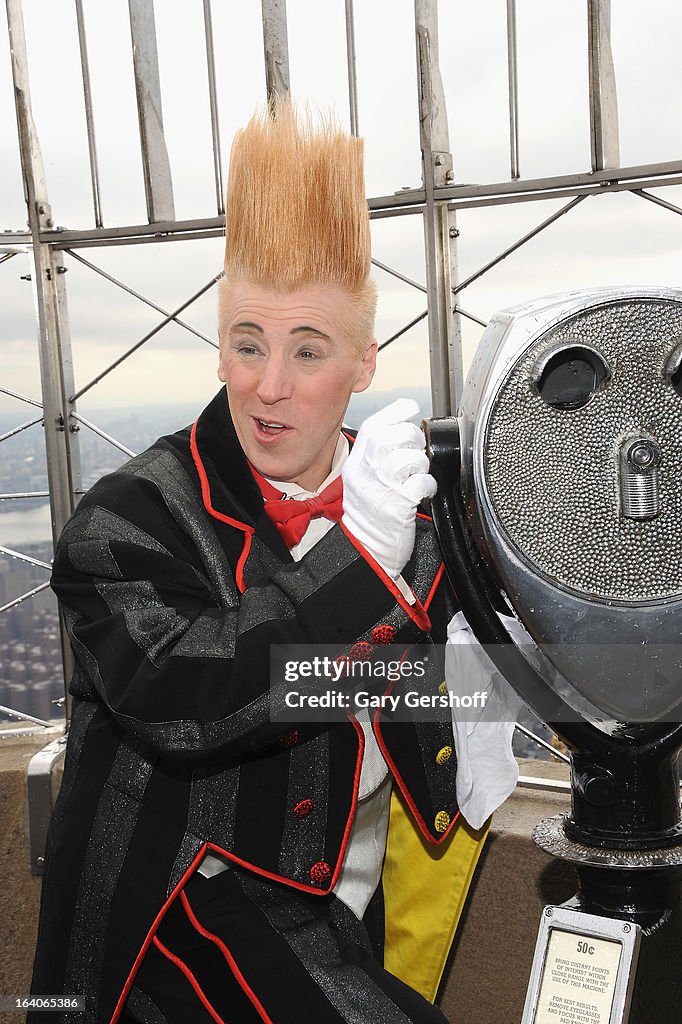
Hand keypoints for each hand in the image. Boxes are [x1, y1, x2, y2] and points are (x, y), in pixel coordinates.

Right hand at [341, 398, 436, 578]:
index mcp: (356, 464)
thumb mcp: (361, 479)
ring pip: (408, 457)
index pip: (374, 427)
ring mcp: (381, 489)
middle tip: (417, 449)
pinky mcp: (397, 507)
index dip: (396, 412)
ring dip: (421, 461)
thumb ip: (377, 456)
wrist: (366, 549)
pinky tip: (424, 490)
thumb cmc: (369, 514)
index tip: (411, 410)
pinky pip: (420, 483)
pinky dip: (428, 484)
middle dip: (412, 437)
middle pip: (391, 437)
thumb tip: (402, 430)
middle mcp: (365, 473)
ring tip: (420, 472)